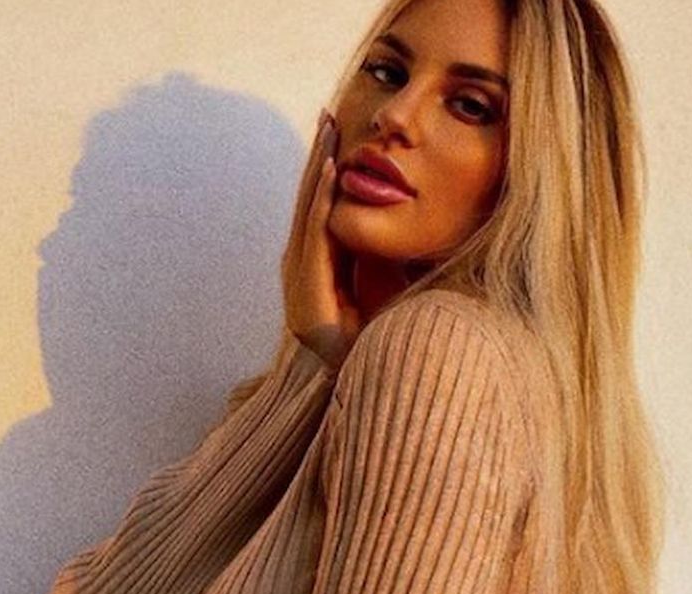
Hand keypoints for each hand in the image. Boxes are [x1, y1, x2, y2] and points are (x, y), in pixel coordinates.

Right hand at [281, 109, 360, 371]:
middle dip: (319, 155)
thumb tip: (393, 216)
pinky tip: (333, 170)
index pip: (318, 205)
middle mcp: (300, 267)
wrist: (368, 381)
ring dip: (319, 166)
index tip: (338, 130)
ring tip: (330, 129)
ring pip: (308, 210)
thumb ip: (373, 250)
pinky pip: (314, 235)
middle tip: (329, 114)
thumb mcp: (377, 280)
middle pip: (309, 200)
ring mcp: (298, 279)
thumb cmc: (379, 336)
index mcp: (314, 264)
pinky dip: (322, 199)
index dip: (326, 166)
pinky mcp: (306, 290)